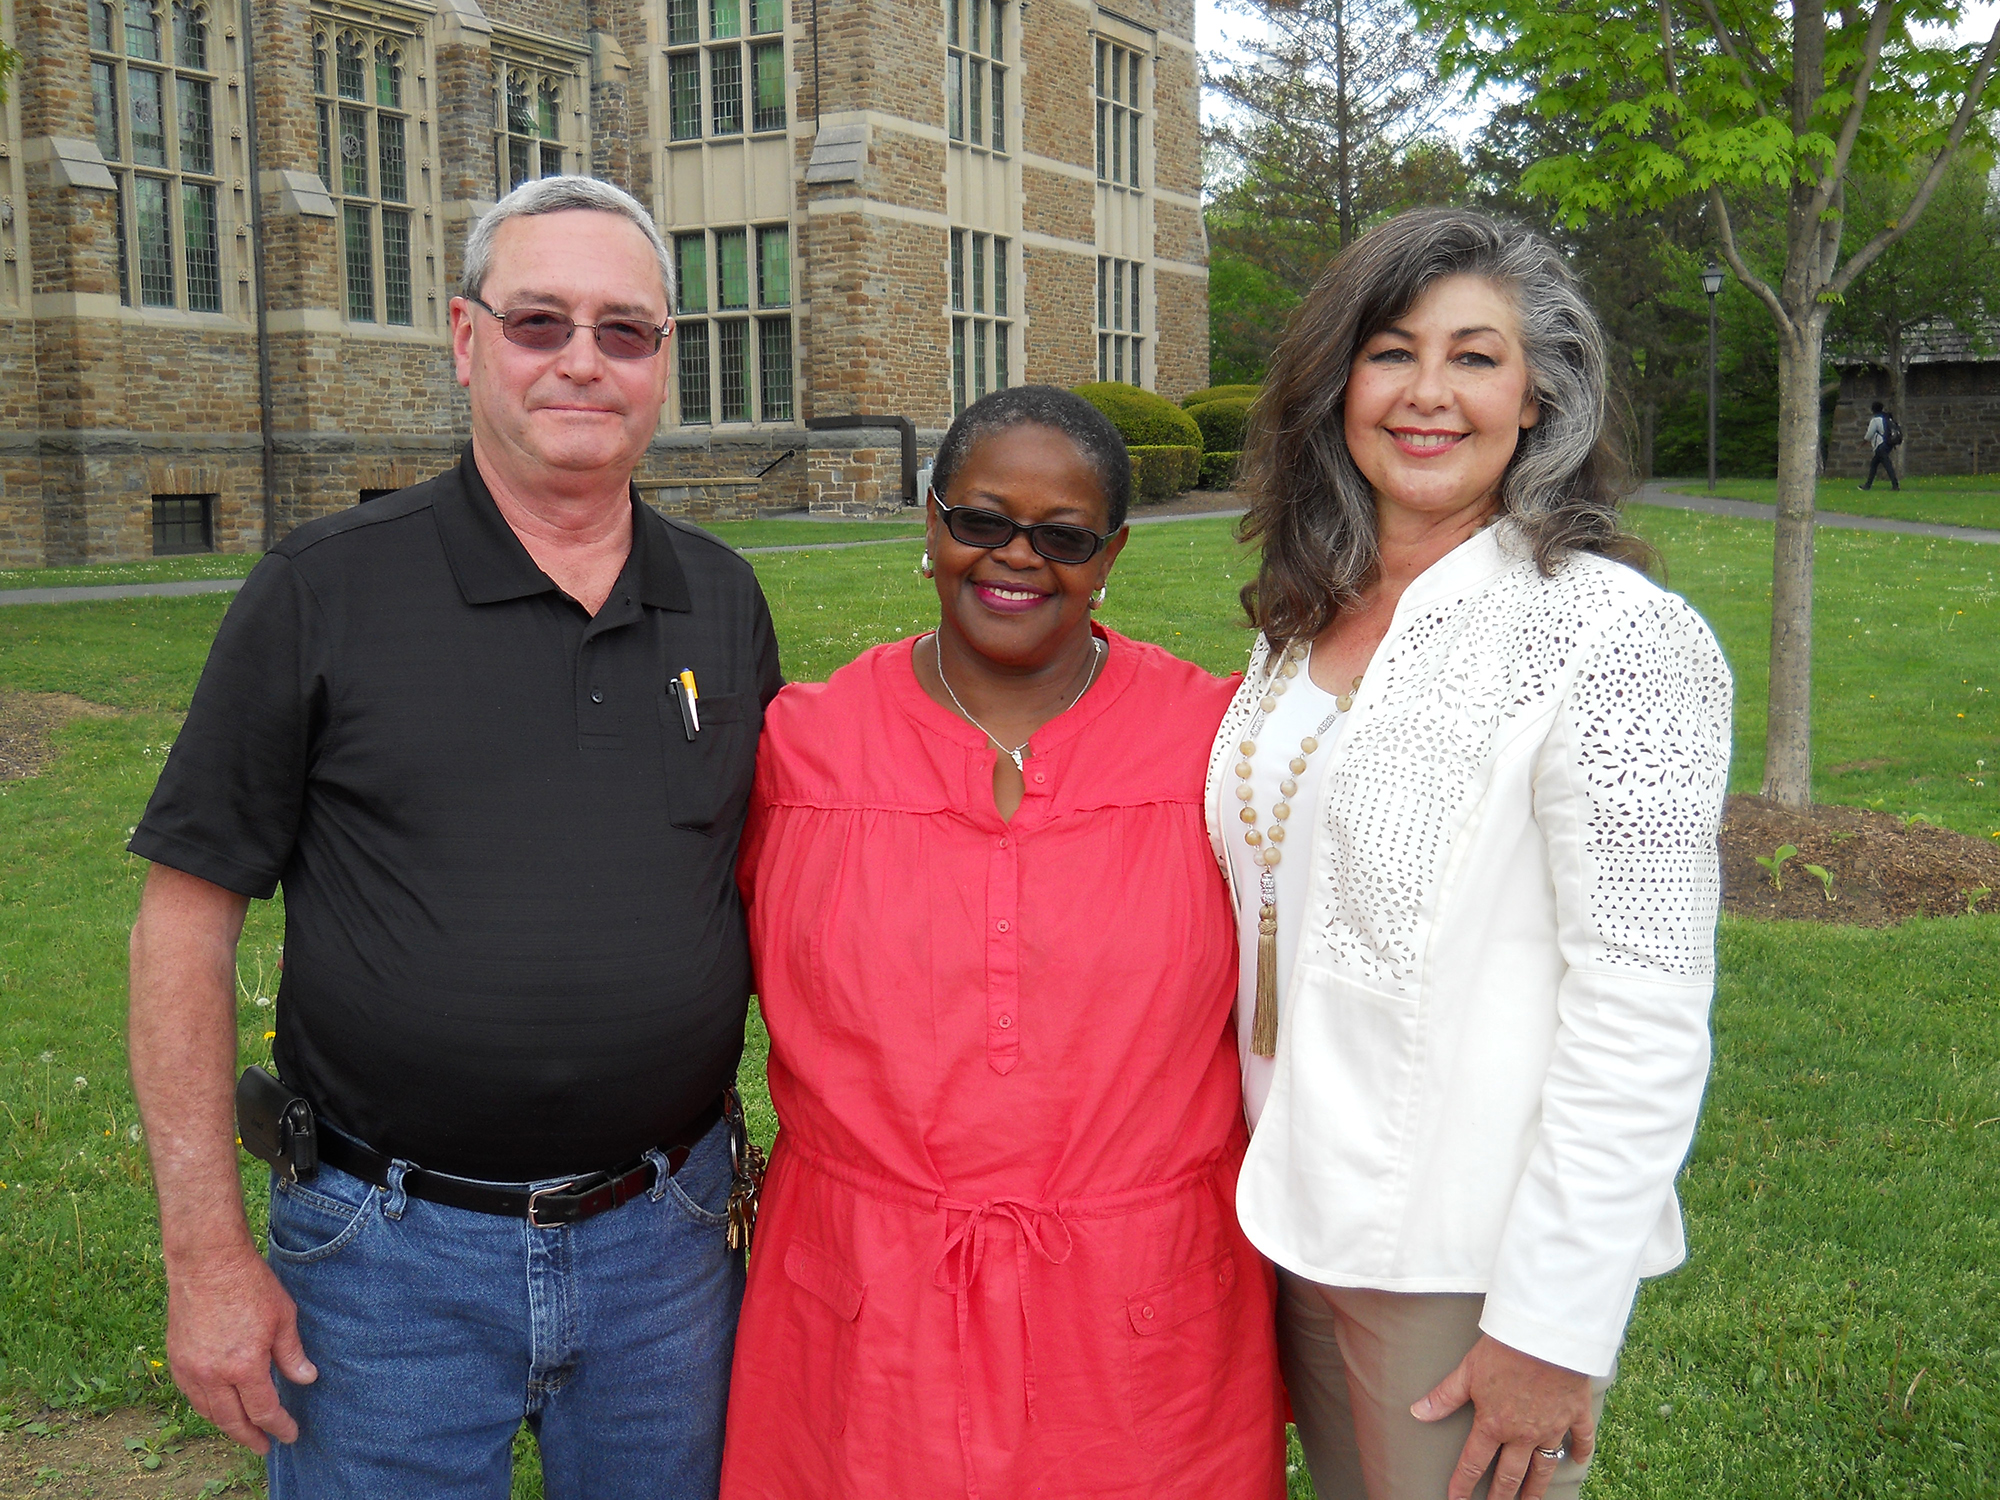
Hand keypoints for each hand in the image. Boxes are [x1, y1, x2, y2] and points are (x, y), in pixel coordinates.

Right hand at [164, 1245, 317, 1453]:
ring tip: (244, 1431)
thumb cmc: (250, 1285)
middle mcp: (213, 1375)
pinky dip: (207, 1408)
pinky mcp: (176, 1360)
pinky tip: (218, 1408)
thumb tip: (306, 1380)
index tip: (290, 1434)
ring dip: (227, 1426)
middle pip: (232, 1421)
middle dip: (251, 1438)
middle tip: (265, 1446)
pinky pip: (192, 1396)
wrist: (207, 1263)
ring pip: (209, 1412)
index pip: (263, 1411)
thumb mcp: (283, 1317)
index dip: (279, 1426)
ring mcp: (191, 1370)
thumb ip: (292, 1354)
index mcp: (244, 1366)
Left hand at [1411, 1334, 1593, 1499]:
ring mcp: (1552, 1427)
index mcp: (1494, 1424)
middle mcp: (1523, 1434)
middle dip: (1502, 1496)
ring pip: (1545, 1467)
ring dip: (1537, 1488)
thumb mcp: (1467, 1371)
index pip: (1474, 1463)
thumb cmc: (1503, 1349)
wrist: (1546, 1335)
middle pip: (1511, 1475)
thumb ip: (1444, 1396)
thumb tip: (1416, 1412)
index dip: (1463, 1485)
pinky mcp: (1576, 1414)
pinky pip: (1581, 1440)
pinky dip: (1581, 1452)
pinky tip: (1578, 1461)